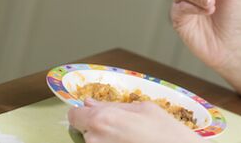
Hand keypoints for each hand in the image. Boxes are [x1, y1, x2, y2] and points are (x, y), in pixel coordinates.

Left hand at [68, 99, 199, 142]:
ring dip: (107, 140)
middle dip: (99, 128)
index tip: (93, 115)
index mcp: (102, 119)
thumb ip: (113, 105)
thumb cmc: (167, 133)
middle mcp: (96, 140)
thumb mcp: (143, 108)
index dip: (83, 113)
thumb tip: (90, 102)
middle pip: (85, 131)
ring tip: (131, 139)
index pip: (74, 116)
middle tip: (123, 130)